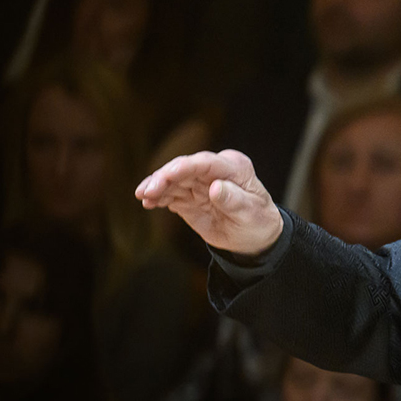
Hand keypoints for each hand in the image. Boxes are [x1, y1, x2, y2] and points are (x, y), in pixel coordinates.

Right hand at [134, 150, 282, 254]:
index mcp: (234, 167)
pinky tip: (148, 203)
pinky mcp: (189, 196)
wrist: (254, 237)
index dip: (185, 166)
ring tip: (143, 197)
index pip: (206, 162)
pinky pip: (170, 194)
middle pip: (184, 168)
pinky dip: (158, 197)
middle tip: (148, 191)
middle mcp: (215, 170)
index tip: (168, 175)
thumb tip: (216, 187)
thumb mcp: (251, 213)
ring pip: (173, 180)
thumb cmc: (257, 221)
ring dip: (156, 187)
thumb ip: (234, 200)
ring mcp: (200, 183)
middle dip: (164, 177)